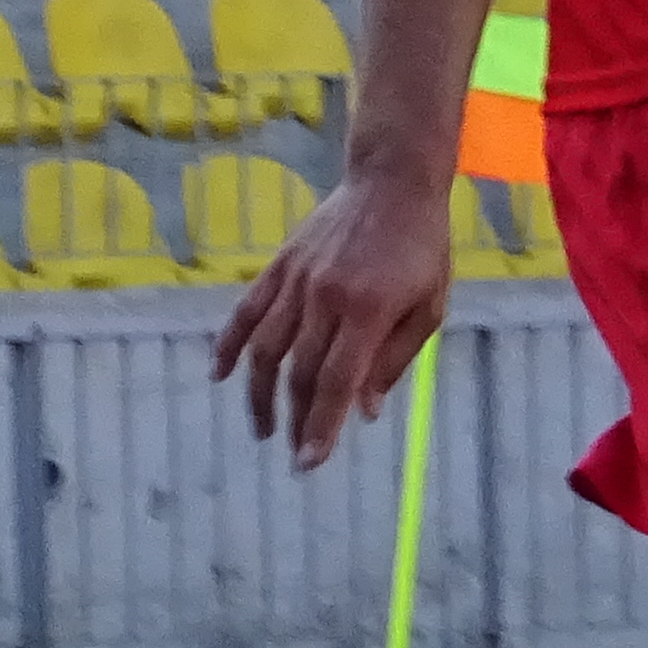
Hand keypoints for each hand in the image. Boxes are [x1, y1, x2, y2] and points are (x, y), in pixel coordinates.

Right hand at [214, 167, 452, 473]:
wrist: (391, 184)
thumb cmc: (420, 251)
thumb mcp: (428, 309)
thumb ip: (393, 362)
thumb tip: (363, 413)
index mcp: (368, 312)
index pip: (337, 383)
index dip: (321, 427)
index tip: (308, 463)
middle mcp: (325, 298)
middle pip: (299, 373)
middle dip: (295, 420)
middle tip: (294, 452)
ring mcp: (297, 281)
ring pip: (265, 349)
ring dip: (258, 394)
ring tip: (263, 428)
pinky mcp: (280, 266)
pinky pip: (246, 312)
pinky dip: (228, 345)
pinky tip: (219, 375)